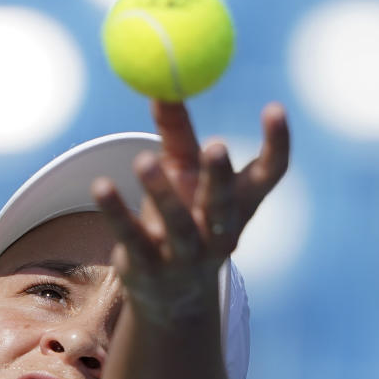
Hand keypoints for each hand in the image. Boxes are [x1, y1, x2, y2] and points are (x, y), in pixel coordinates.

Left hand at [91, 100, 288, 324]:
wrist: (174, 297)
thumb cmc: (186, 215)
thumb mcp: (185, 171)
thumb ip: (176, 129)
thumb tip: (161, 82)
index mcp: (239, 205)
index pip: (268, 174)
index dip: (277, 144)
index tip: (275, 108)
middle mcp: (219, 232)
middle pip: (223, 205)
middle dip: (220, 176)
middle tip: (217, 145)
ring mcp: (185, 255)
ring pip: (178, 224)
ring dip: (162, 193)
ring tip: (145, 160)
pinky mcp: (147, 266)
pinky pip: (131, 236)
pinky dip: (116, 211)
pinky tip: (101, 186)